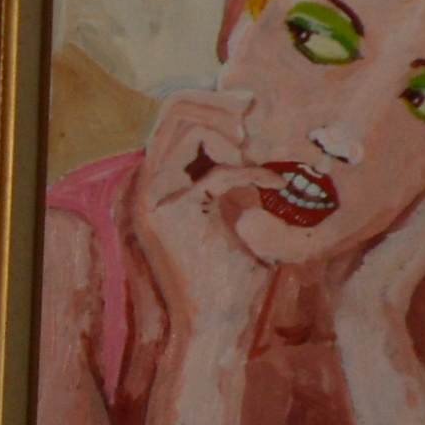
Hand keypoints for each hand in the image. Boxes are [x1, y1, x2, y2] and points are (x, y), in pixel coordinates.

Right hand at [129, 88, 275, 344]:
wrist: (217, 326)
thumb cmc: (233, 278)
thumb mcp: (237, 212)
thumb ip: (237, 175)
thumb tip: (260, 138)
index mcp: (165, 179)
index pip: (175, 114)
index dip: (212, 99)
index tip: (252, 105)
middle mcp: (153, 182)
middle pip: (172, 107)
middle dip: (218, 100)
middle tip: (254, 112)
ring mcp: (156, 195)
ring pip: (181, 125)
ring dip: (225, 127)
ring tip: (253, 153)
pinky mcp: (169, 212)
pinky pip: (212, 169)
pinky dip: (248, 170)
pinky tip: (271, 184)